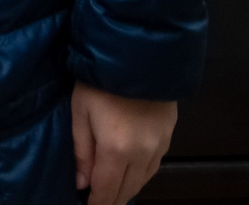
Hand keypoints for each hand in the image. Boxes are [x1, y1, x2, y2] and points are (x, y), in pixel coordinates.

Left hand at [72, 83, 174, 204]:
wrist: (139, 58)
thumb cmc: (101, 82)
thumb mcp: (80, 112)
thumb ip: (81, 151)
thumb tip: (81, 183)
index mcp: (117, 150)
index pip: (107, 189)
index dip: (98, 203)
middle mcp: (142, 154)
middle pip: (128, 188)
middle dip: (112, 199)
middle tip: (99, 202)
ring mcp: (159, 147)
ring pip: (143, 180)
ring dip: (128, 189)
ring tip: (113, 194)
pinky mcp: (169, 137)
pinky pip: (154, 166)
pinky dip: (141, 175)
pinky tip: (131, 175)